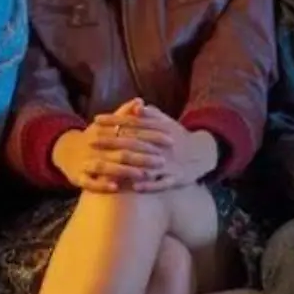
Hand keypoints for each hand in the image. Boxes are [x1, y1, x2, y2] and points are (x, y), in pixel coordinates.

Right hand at [52, 100, 169, 191]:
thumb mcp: (107, 123)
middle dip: (142, 156)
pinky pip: (89, 182)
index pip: (130, 133)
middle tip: (161, 161)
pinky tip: (116, 187)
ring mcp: (85, 161)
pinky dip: (101, 184)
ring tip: (144, 175)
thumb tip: (140, 101)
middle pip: (121, 151)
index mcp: (104, 131)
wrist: (64, 150)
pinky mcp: (78, 176)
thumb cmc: (95, 136)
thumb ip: (125, 113)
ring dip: (125, 171)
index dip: (150, 136)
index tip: (168, 140)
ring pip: (105, 166)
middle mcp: (95, 146)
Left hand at [93, 102, 216, 192]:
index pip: (134, 122)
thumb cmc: (178, 136)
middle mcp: (163, 145)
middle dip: (111, 141)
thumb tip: (136, 105)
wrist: (203, 153)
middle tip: (91, 140)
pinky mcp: (176, 178)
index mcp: (161, 129)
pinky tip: (133, 187)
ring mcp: (169, 162)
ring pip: (145, 164)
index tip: (96, 120)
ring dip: (125, 166)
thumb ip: (152, 114)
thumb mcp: (167, 122)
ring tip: (105, 166)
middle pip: (134, 142)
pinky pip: (161, 184)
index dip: (114, 120)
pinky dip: (148, 185)